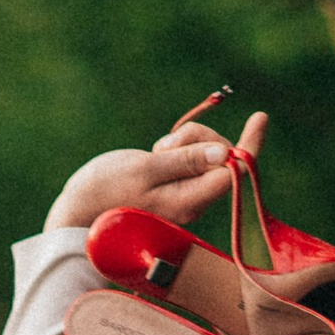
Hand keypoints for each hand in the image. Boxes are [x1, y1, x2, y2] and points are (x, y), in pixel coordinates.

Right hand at [45, 104, 268, 234]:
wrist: (74, 217)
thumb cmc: (102, 194)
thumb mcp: (144, 169)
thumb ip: (186, 160)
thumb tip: (224, 154)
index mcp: (189, 202)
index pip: (234, 172)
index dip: (250, 145)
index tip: (260, 117)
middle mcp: (193, 204)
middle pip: (220, 158)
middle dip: (200, 139)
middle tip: (166, 145)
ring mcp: (185, 200)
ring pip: (204, 157)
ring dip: (184, 144)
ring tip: (154, 155)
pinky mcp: (175, 193)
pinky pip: (189, 162)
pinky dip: (175, 152)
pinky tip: (154, 159)